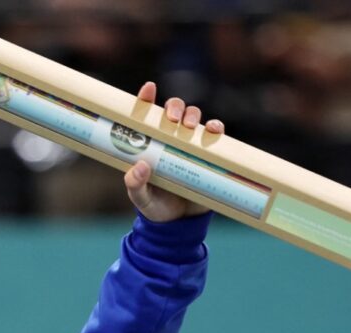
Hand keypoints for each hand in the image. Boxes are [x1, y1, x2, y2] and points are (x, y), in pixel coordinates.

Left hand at [125, 81, 224, 222]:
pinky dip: (215, 129)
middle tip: (172, 118)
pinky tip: (213, 131)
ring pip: (194, 118)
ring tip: (190, 127)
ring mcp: (190, 145)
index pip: (146, 116)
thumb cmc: (156, 207)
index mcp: (150, 144)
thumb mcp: (141, 199)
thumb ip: (135, 185)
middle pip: (174, 111)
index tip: (148, 89)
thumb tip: (140, 166)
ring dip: (193, 115)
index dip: (146, 99)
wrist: (180, 225)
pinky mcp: (209, 154)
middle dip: (174, 107)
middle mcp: (170, 139)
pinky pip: (214, 135)